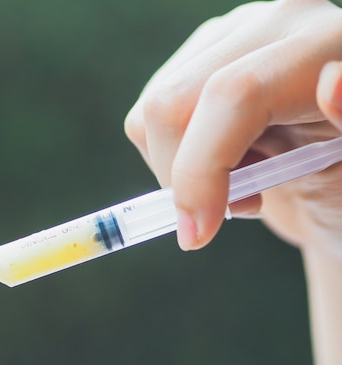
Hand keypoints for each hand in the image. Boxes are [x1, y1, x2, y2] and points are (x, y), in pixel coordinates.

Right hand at [124, 0, 341, 253]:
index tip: (198, 233)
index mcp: (322, 44)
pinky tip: (225, 160)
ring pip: (151, 114)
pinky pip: (145, 119)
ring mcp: (225, 38)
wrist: (332, 177)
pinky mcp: (195, 60)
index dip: (203, 168)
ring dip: (179, 171)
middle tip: (226, 212)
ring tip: (242, 181)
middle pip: (173, 103)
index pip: (234, 94)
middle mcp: (268, 26)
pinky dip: (172, 159)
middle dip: (182, 178)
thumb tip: (334, 80)